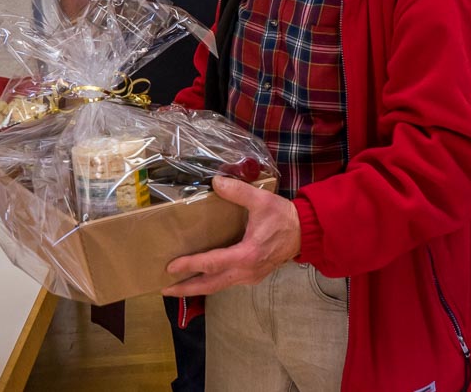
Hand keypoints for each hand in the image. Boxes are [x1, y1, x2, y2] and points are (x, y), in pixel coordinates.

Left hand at [162, 175, 301, 296]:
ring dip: (197, 288)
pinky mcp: (253, 276)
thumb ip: (238, 191)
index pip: (212, 263)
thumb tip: (216, 182)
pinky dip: (211, 282)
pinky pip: (227, 282)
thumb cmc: (282, 217)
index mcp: (247, 255)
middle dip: (187, 288)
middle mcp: (246, 271)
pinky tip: (200, 278)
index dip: (190, 265)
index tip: (171, 267)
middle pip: (211, 284)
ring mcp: (250, 276)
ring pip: (219, 286)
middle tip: (165, 289)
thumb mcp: (260, 200)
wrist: (305, 232)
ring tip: (177, 287)